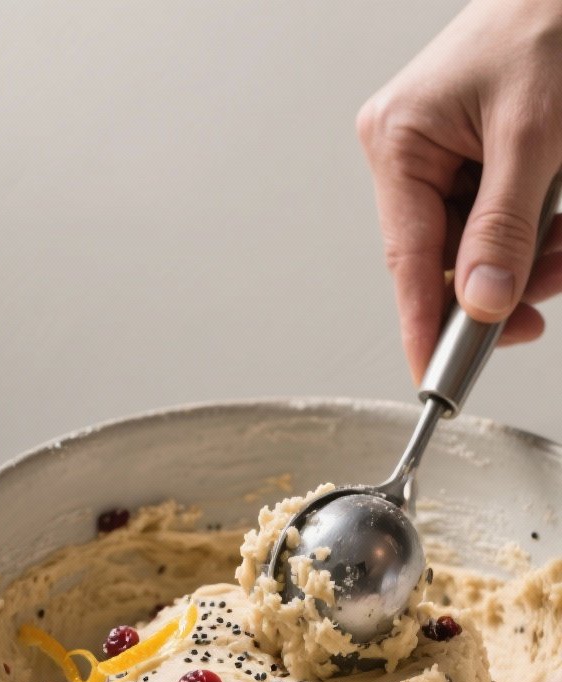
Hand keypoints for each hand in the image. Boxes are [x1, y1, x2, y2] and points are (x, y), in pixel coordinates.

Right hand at [356, 0, 561, 382]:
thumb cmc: (550, 22)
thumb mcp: (535, 137)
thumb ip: (505, 228)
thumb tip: (482, 303)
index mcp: (400, 139)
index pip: (408, 259)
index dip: (425, 325)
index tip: (434, 380)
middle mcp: (410, 152)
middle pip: (445, 261)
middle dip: (502, 284)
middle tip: (542, 302)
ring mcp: (440, 156)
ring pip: (478, 249)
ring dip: (529, 258)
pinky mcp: (474, 158)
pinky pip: (497, 222)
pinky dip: (535, 234)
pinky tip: (558, 221)